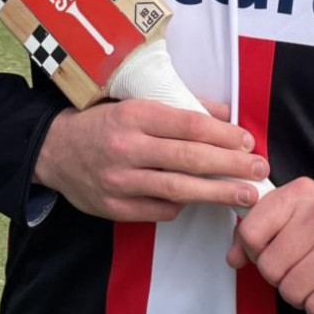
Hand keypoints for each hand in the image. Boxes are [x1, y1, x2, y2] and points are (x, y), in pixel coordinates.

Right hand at [35, 98, 268, 222]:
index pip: (188, 125)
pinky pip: (160, 210)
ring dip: (217, 193)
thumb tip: (226, 115)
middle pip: (188, 158)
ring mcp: (120, 181)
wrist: (54, 151)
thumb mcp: (135, 103)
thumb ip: (180, 108)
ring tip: (247, 196)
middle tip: (259, 170)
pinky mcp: (114, 208)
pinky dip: (183, 205)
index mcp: (133, 115)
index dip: (222, 134)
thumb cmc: (103, 123)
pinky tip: (201, 201)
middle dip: (230, 165)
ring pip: (178, 189)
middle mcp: (126, 148)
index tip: (247, 141)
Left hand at [226, 177, 313, 313]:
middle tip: (301, 274)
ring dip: (301, 298)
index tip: (272, 256)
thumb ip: (262, 232)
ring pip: (290, 291)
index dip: (255, 254)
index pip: (250, 232)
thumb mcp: (299, 218)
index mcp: (301, 193)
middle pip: (269, 267)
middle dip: (281, 279)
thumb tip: (233, 258)